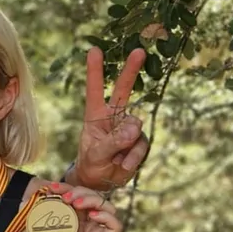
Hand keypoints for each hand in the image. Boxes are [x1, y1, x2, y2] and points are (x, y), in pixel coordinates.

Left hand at [37, 182, 122, 231]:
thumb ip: (43, 216)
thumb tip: (32, 198)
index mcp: (75, 218)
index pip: (77, 194)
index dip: (66, 187)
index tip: (50, 188)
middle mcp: (88, 222)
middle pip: (93, 196)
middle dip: (79, 190)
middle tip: (64, 196)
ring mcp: (97, 231)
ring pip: (107, 206)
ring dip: (92, 199)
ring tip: (75, 203)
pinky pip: (115, 225)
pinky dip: (107, 216)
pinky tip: (92, 215)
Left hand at [76, 47, 150, 189]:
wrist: (102, 182)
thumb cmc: (92, 163)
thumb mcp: (96, 154)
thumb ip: (113, 141)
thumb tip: (135, 128)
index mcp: (95, 114)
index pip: (95, 89)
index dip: (95, 70)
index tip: (95, 50)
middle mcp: (113, 116)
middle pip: (123, 89)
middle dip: (131, 70)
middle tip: (139, 51)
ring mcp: (128, 127)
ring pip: (135, 127)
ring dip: (126, 147)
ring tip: (114, 160)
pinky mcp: (139, 141)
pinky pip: (140, 145)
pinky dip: (133, 157)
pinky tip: (123, 165)